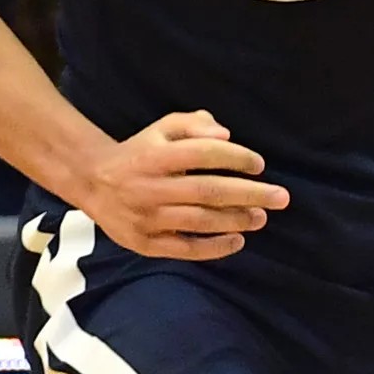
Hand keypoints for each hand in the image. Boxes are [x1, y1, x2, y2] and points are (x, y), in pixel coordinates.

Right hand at [75, 110, 286, 260]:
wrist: (93, 181)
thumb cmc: (141, 151)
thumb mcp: (163, 128)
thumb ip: (194, 124)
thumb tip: (226, 135)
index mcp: (154, 156)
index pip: (202, 153)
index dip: (235, 157)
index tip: (260, 165)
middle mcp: (149, 187)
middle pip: (207, 191)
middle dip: (249, 194)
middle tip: (281, 197)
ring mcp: (145, 217)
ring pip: (198, 221)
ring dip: (235, 221)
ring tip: (261, 218)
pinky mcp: (143, 242)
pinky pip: (183, 248)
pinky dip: (213, 248)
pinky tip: (237, 241)